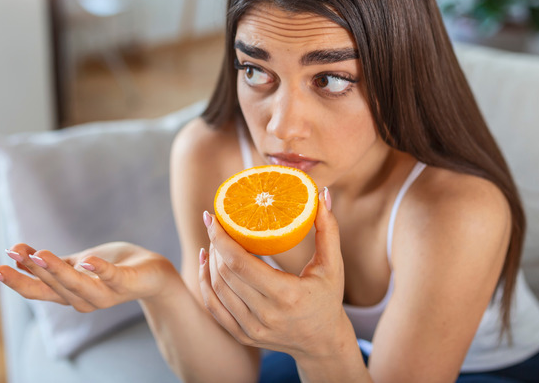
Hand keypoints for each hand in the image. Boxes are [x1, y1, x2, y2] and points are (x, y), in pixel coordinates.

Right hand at [0, 241, 176, 312]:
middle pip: (54, 287)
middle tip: (11, 254)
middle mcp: (85, 300)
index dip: (18, 281)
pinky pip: (112, 277)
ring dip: (58, 270)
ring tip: (39, 254)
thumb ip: (51, 264)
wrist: (153, 273)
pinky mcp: (127, 282)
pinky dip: (100, 270)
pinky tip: (87, 259)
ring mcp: (107, 293)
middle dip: (32, 271)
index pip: (39, 291)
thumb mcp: (77, 263)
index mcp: (70, 294)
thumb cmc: (113, 267)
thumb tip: (16, 252)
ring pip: (78, 284)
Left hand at [199, 188, 347, 358]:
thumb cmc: (328, 299)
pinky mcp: (243, 336)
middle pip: (225, 273)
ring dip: (210, 261)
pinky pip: (214, 308)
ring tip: (213, 240)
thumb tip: (322, 193)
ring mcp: (251, 329)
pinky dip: (205, 284)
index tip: (213, 216)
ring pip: (216, 289)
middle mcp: (265, 315)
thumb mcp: (333, 266)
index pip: (240, 263)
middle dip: (215, 244)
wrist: (323, 343)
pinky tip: (206, 264)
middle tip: (215, 223)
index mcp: (287, 295)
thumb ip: (328, 230)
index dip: (221, 238)